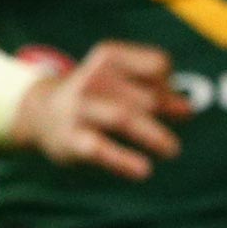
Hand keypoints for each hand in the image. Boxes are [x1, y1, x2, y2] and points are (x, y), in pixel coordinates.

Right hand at [10, 40, 192, 180]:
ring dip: (154, 135)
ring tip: (172, 150)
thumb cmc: (96, 95)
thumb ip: (157, 92)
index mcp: (110, 57)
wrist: (39, 112)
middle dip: (166, 115)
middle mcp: (93, 78)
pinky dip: (123, 160)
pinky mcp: (69, 138)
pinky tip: (143, 171)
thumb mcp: (123, 83)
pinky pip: (98, 148)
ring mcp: (79, 107)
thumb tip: (187, 110)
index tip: (166, 101)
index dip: (170, 85)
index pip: (158, 65)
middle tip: (173, 142)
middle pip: (146, 97)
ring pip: (124, 118)